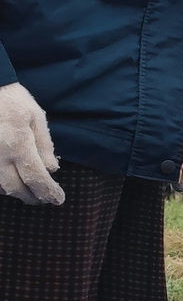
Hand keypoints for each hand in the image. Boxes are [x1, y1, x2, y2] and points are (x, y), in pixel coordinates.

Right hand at [0, 82, 63, 205]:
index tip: (59, 199)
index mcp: (18, 145)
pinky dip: (2, 185)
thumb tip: (52, 170)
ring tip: (30, 191)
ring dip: (17, 192)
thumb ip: (45, 145)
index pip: (36, 179)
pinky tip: (11, 182)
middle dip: (33, 197)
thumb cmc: (13, 101)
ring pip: (1, 187)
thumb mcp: (37, 118)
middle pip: (17, 189)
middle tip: (45, 198)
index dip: (49, 192)